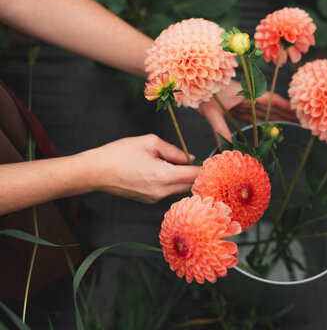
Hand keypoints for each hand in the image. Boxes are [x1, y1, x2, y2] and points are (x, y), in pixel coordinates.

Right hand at [83, 134, 199, 203]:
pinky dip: (173, 183)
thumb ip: (174, 150)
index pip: (194, 175)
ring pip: (179, 189)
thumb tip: (189, 158)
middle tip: (204, 163)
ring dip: (185, 179)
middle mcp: (161, 191)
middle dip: (198, 175)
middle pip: (190, 185)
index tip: (214, 162)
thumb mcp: (150, 142)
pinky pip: (168, 192)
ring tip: (183, 165)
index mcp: (163, 176)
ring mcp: (154, 198)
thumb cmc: (119, 153)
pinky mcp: (148, 200)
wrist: (95, 171)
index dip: (207, 168)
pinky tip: (167, 171)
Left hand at [197, 81, 297, 143]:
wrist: (186, 82)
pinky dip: (262, 120)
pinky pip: (253, 115)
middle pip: (271, 106)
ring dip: (276, 117)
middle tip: (301, 121)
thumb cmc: (200, 92)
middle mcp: (247, 96)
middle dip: (286, 113)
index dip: (286, 106)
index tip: (299, 112)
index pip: (272, 100)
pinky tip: (268, 127)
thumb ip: (221, 130)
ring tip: (290, 125)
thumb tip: (228, 150)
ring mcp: (241, 101)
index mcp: (246, 93)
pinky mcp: (234, 106)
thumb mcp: (211, 112)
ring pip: (263, 111)